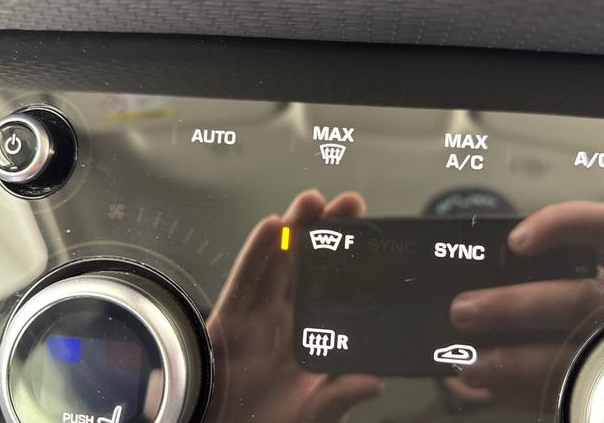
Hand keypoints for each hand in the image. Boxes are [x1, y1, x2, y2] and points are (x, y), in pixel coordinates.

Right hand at [206, 190, 383, 422]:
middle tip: (348, 204)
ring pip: (278, 263)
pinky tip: (273, 227)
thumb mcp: (313, 414)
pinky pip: (244, 279)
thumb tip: (375, 381)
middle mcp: (287, 321)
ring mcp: (258, 316)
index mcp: (312, 339)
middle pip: (308, 267)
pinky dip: (256, 252)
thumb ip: (340, 396)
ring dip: (295, 230)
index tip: (371, 236)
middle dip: (327, 233)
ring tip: (312, 201)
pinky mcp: (229, 317)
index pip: (334, 293)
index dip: (350, 264)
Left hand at [447, 202, 603, 405]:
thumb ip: (534, 276)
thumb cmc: (587, 311)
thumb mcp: (574, 280)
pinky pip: (565, 391)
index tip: (515, 242)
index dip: (561, 226)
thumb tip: (468, 291)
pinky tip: (491, 386)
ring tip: (469, 364)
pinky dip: (521, 391)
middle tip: (463, 311)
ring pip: (572, 354)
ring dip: (512, 361)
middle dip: (513, 306)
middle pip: (579, 299)